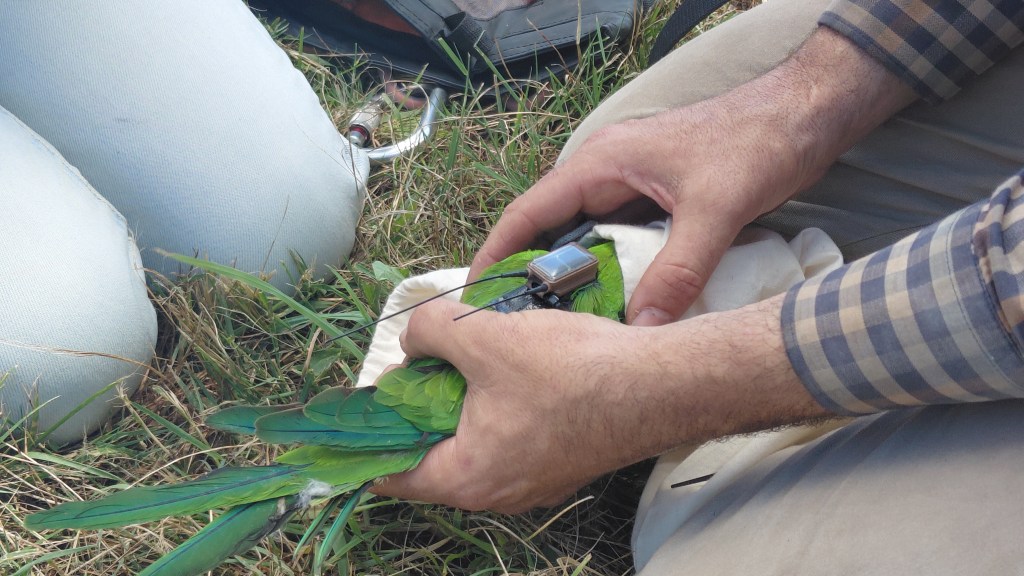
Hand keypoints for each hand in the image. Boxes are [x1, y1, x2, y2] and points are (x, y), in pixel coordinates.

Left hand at [371, 296, 827, 512]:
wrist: (662, 382)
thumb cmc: (572, 371)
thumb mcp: (483, 337)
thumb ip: (428, 333)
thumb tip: (415, 341)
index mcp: (467, 477)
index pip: (389, 473)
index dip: (365, 437)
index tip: (353, 406)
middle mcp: (497, 491)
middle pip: (431, 452)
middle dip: (418, 405)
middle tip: (418, 360)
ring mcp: (532, 478)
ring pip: (472, 439)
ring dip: (461, 398)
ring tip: (464, 351)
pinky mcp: (560, 458)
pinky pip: (508, 433)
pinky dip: (495, 401)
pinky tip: (508, 360)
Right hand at [469, 28, 915, 325]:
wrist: (806, 112)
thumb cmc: (759, 141)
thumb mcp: (717, 210)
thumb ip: (680, 270)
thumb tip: (644, 331)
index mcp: (602, 163)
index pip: (529, 211)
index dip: (496, 252)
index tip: (473, 295)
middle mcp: (606, 172)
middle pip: (549, 229)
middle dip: (529, 274)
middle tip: (517, 328)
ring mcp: (630, 185)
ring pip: (583, 237)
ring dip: (571, 276)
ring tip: (556, 327)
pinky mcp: (655, 198)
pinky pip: (616, 239)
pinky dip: (607, 271)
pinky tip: (612, 306)